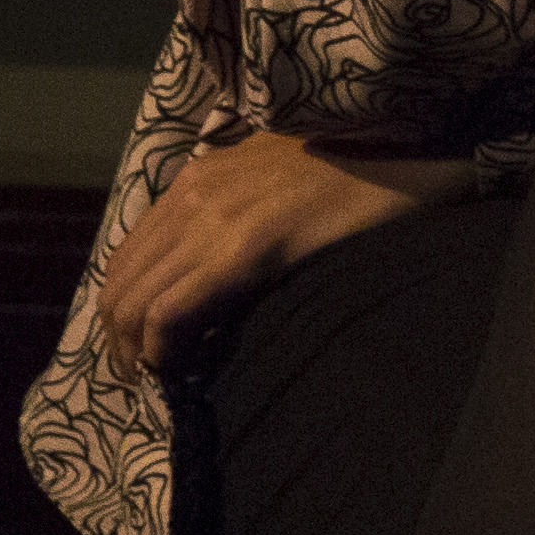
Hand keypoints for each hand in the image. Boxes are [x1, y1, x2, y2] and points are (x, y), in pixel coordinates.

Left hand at [95, 129, 480, 370]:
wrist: (415, 153)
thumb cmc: (363, 169)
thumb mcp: (281, 176)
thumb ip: (241, 205)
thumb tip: (220, 262)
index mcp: (202, 177)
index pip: (129, 254)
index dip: (124, 307)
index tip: (140, 345)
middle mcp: (195, 194)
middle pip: (120, 282)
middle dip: (119, 339)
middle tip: (140, 379)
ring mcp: (216, 219)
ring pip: (134, 302)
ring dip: (135, 352)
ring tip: (156, 381)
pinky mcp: (244, 249)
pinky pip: (170, 313)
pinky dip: (161, 350)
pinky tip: (180, 369)